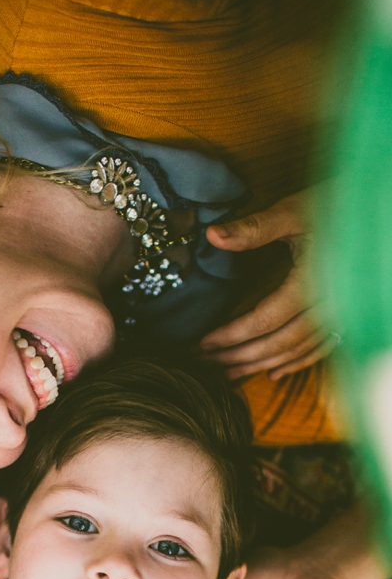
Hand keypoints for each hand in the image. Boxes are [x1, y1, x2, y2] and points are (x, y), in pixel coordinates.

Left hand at [200, 190, 338, 380]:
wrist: (376, 210)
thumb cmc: (335, 204)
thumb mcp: (292, 212)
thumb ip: (253, 228)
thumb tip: (213, 235)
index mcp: (311, 282)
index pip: (264, 320)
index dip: (232, 336)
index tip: (204, 343)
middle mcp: (328, 305)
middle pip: (278, 342)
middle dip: (240, 356)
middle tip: (207, 362)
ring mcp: (341, 314)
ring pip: (297, 350)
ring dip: (262, 365)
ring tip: (230, 373)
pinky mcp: (347, 316)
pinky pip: (320, 349)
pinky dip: (295, 363)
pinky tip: (272, 373)